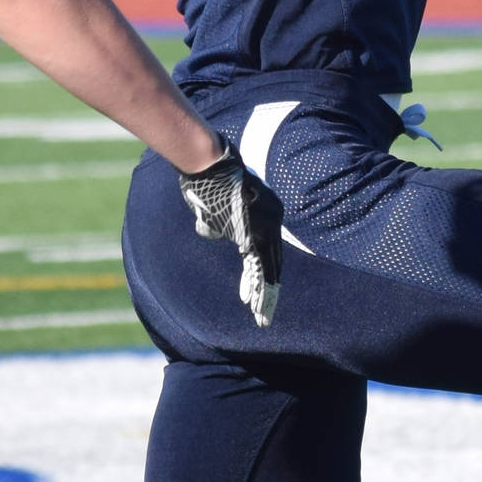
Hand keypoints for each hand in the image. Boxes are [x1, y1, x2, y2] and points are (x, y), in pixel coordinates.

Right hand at [178, 139, 281, 326]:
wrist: (210, 164)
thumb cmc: (208, 179)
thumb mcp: (214, 206)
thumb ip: (215, 223)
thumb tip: (210, 234)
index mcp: (267, 212)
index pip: (268, 250)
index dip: (264, 272)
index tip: (257, 292)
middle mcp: (272, 220)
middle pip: (272, 261)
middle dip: (268, 290)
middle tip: (265, 315)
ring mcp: (266, 226)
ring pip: (268, 268)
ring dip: (263, 295)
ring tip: (262, 317)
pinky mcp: (255, 232)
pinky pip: (259, 265)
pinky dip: (256, 285)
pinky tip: (253, 303)